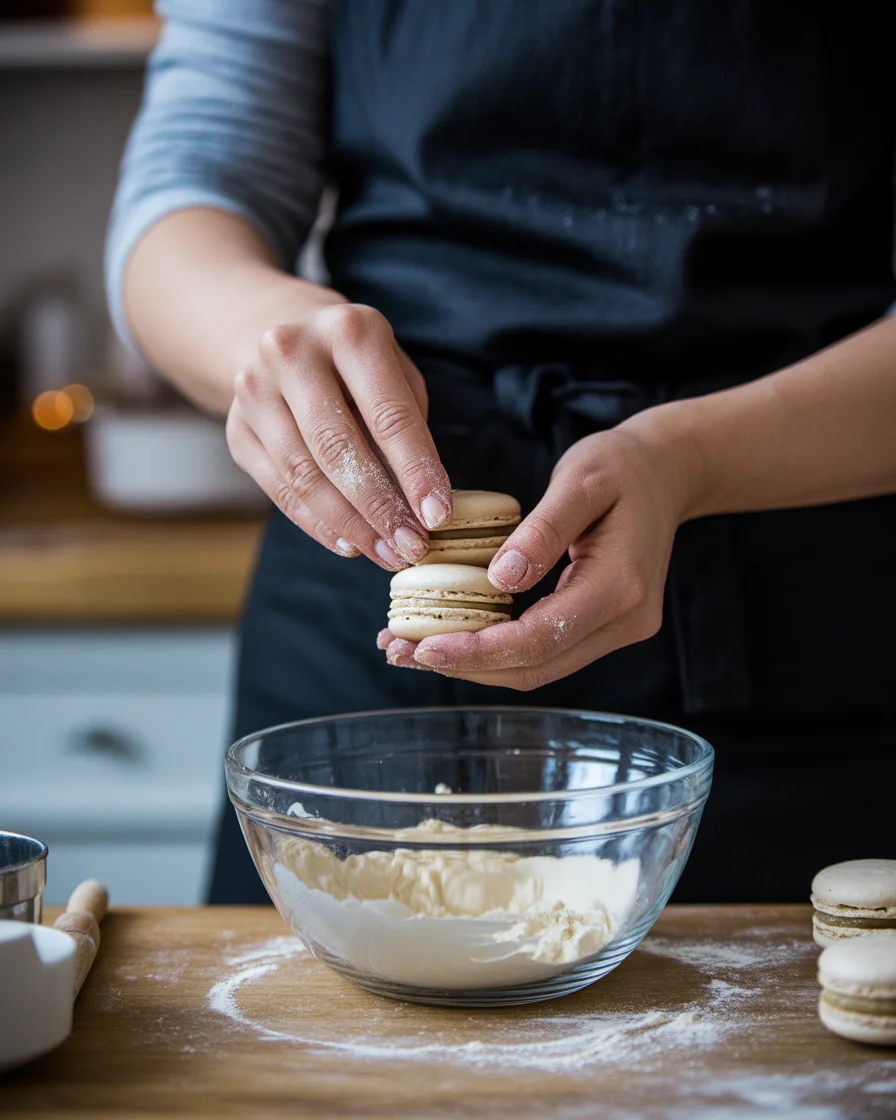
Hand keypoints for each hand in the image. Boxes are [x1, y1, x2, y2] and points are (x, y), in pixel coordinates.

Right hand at [225, 295, 452, 568]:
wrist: (275, 330)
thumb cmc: (355, 361)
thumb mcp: (393, 371)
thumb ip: (407, 426)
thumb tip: (420, 505)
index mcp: (349, 331)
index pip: (388, 416)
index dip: (416, 472)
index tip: (438, 517)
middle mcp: (292, 353)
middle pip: (339, 449)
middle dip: (380, 508)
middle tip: (412, 547)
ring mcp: (254, 391)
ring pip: (304, 476)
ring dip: (351, 525)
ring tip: (386, 553)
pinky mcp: (236, 429)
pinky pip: (279, 489)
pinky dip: (317, 523)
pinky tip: (350, 543)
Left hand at [379, 418, 701, 687]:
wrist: (666, 474)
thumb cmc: (621, 467)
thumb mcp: (581, 480)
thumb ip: (544, 531)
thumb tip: (499, 579)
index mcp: (621, 586)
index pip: (540, 639)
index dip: (478, 651)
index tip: (423, 646)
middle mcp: (625, 620)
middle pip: (534, 666)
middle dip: (464, 665)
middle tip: (399, 651)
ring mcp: (617, 630)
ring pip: (536, 667)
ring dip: (474, 663)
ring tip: (412, 648)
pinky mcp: (602, 627)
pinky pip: (543, 650)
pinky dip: (495, 648)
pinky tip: (454, 635)